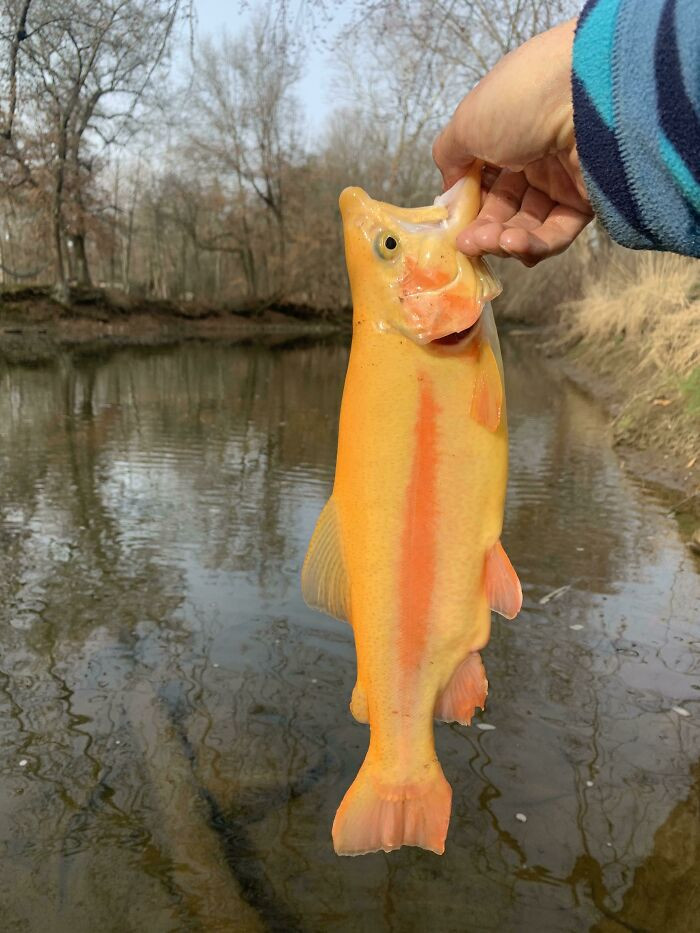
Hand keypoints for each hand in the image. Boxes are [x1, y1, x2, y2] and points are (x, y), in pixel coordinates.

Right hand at [433, 19, 592, 265]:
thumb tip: (450, 186)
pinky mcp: (587, 201)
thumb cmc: (520, 99)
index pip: (485, 180)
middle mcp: (537, 156)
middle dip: (483, 230)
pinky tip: (512, 244)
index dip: (469, 204)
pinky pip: (556, 233)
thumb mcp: (467, 123)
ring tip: (489, 243)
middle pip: (505, 208)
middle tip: (468, 242)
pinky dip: (532, 245)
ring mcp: (563, 180)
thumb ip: (450, 157)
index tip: (454, 222)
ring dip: (503, 241)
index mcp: (509, 132)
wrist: (584, 91)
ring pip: (528, 226)